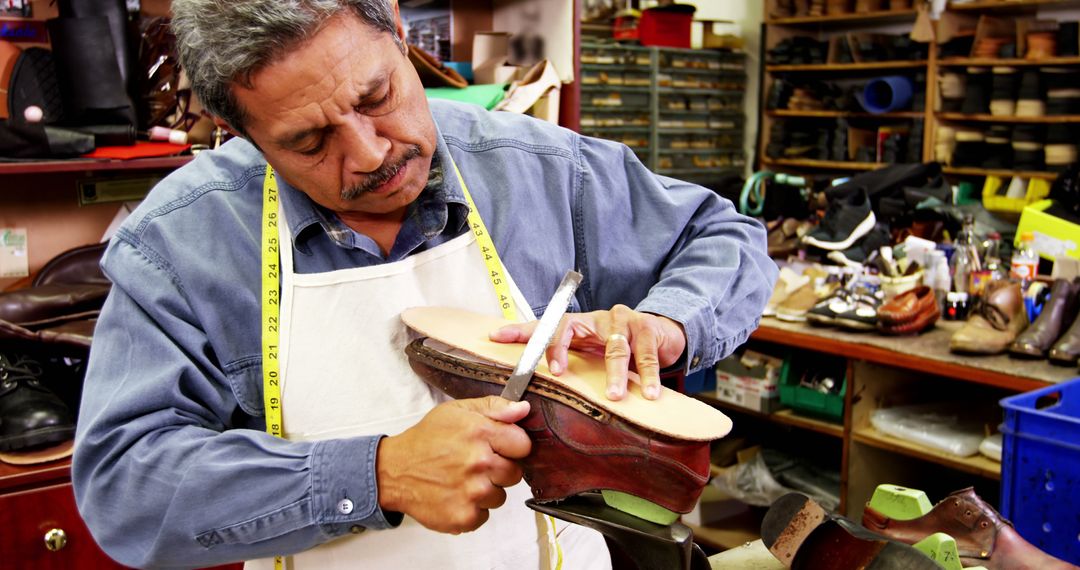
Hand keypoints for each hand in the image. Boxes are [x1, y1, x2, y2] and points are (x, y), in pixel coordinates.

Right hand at [375, 396, 530, 533]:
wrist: (394, 471)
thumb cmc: (426, 440)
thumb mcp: (457, 411)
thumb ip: (494, 407)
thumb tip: (523, 409)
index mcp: (480, 433)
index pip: (523, 445)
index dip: (513, 446)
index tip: (499, 447)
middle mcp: (479, 463)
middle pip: (515, 474)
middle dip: (499, 469)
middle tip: (475, 464)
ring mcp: (472, 493)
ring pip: (500, 496)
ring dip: (486, 490)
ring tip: (462, 480)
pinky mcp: (464, 517)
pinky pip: (484, 515)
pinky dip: (472, 509)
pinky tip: (455, 495)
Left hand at [489, 304, 685, 401]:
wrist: (658, 330)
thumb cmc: (613, 341)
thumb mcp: (584, 346)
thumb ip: (556, 354)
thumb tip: (513, 366)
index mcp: (579, 322)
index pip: (549, 325)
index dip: (533, 337)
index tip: (521, 352)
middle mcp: (598, 317)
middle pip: (574, 330)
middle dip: (563, 351)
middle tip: (558, 374)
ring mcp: (624, 320)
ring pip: (616, 346)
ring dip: (616, 373)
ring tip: (614, 396)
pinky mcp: (648, 328)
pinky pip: (647, 354)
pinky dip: (650, 375)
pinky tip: (650, 393)